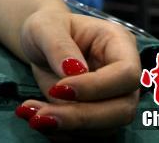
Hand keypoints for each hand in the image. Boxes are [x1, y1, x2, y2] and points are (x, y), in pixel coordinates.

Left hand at [16, 9, 140, 137]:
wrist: (40, 44)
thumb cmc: (47, 28)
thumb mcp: (44, 26)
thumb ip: (58, 45)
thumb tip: (73, 71)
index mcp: (119, 44)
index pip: (126, 74)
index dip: (97, 87)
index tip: (59, 89)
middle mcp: (123, 75)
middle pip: (122, 109)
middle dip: (81, 117)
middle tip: (41, 116)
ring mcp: (115, 99)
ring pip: (107, 128)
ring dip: (68, 128)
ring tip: (32, 115)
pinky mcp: (100, 117)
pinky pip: (90, 136)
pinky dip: (64, 134)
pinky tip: (38, 120)